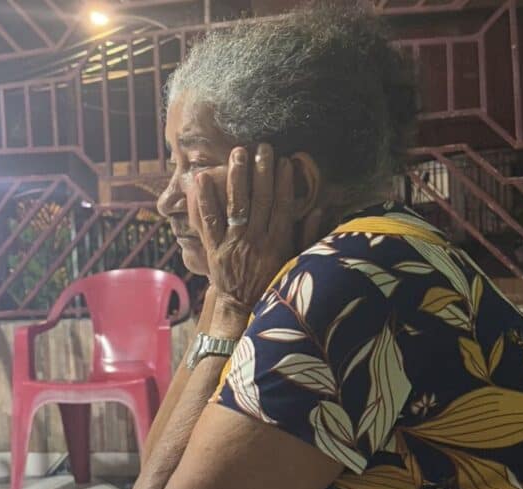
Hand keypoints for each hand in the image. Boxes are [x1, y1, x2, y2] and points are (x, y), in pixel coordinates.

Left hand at [195, 143, 296, 315]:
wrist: (243, 307)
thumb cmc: (274, 282)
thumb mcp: (298, 263)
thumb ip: (309, 237)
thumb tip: (319, 209)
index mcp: (278, 244)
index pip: (282, 207)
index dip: (284, 183)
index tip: (285, 161)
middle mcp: (256, 241)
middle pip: (260, 200)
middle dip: (261, 172)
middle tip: (262, 148)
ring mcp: (233, 244)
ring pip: (236, 205)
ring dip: (237, 177)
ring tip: (238, 153)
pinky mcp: (214, 248)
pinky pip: (209, 221)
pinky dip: (205, 199)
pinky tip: (203, 178)